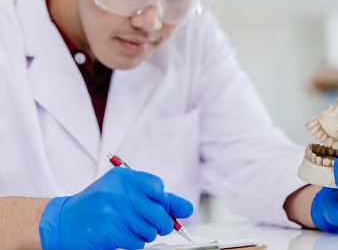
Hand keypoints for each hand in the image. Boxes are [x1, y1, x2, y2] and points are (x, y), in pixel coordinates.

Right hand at [39, 167, 192, 249]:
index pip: (158, 188)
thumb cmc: (101, 203)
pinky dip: (133, 243)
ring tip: (132, 228)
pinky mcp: (106, 231)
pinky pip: (135, 243)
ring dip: (145, 234)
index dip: (163, 201)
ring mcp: (110, 211)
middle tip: (157, 226)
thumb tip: (187, 209)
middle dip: (162, 224)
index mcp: (123, 177)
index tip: (159, 206)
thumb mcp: (126, 191)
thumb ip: (158, 198)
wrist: (66, 220)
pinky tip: (122, 236)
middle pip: (158, 213)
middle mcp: (117, 191)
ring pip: (148, 230)